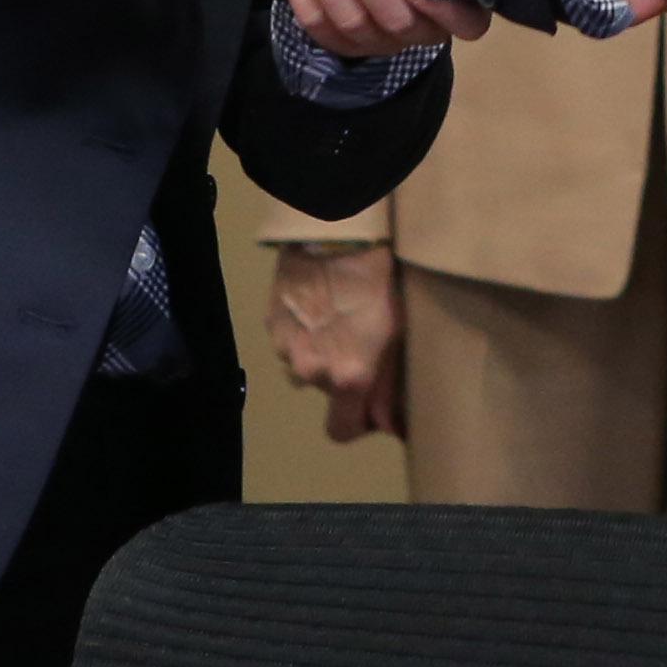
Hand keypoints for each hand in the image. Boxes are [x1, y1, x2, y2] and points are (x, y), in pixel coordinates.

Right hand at [268, 243, 403, 442]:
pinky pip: (288, 339)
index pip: (341, 431)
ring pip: (303, 363)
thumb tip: (390, 423)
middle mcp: (312, 372)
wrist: (334, 236)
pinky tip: (316, 302)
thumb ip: (389, 384)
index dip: (356, 421)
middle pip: (324, 390)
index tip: (368, 404)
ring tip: (334, 317)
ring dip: (317, 351)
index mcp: (347, 378)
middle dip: (339, 375)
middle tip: (356, 341)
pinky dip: (300, 329)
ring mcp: (286, 347)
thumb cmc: (378, 282)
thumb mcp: (396, 332)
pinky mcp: (271, 322)